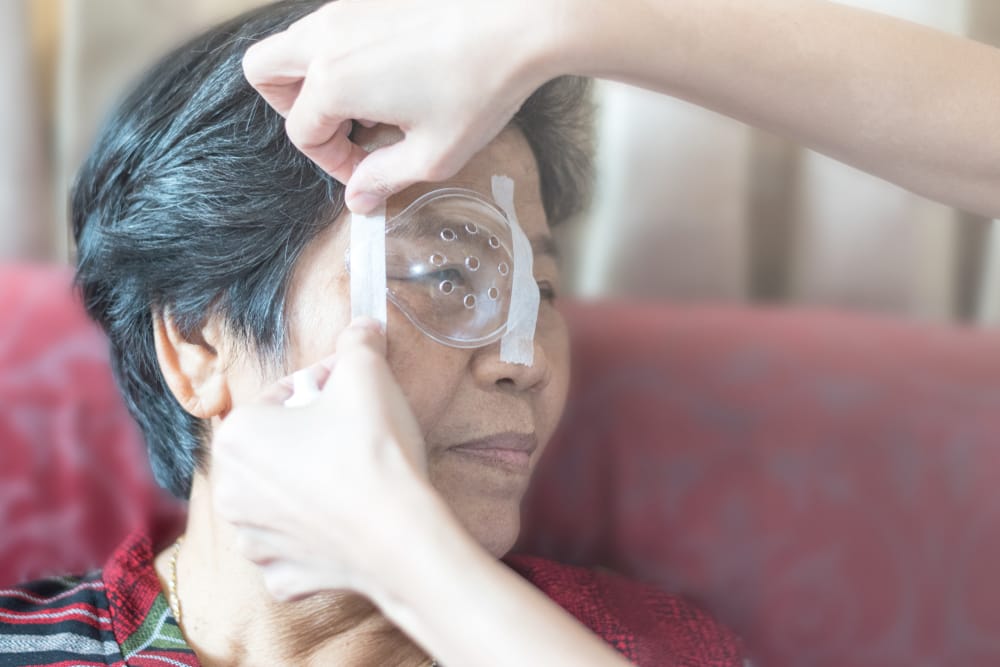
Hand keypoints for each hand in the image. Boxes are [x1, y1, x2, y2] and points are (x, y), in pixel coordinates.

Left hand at [211, 319, 442, 601]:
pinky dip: (316, 534)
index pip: (282, 395)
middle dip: (311, 435)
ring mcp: (254, 541)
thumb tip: (361, 328)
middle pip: (276, 447)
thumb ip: (357, 342)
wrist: (400, 537)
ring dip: (309, 484)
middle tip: (356, 431)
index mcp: (237, 437)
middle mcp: (231, 492)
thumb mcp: (368, 375)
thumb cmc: (375, 453)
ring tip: (355, 476)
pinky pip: (294, 545)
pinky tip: (347, 523)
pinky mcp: (282, 577)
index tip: (353, 392)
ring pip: (281, 498)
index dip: (323, 387)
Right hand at [242, 0, 558, 212]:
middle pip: (265, 72)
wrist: (519, 19)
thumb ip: (385, 178)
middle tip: (337, 131)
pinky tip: (390, 77)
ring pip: (295, 43)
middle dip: (289, 110)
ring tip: (367, 107)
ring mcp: (347, 9)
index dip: (331, 162)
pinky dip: (340, 55)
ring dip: (313, 80)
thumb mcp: (434, 154)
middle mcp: (327, 39)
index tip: (366, 172)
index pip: (302, 132)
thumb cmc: (480, 87)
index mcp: (334, 82)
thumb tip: (357, 199)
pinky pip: (331, 28)